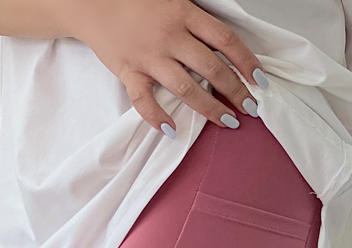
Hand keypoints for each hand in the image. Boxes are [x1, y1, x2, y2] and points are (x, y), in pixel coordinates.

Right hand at [65, 0, 266, 133]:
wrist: (91, 2)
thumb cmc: (136, 2)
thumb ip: (197, 19)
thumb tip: (226, 44)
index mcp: (183, 13)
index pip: (225, 40)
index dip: (247, 62)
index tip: (260, 81)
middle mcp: (169, 36)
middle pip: (211, 68)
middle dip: (235, 91)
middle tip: (250, 107)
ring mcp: (149, 56)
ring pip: (186, 88)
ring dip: (210, 109)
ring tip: (228, 122)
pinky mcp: (128, 71)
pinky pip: (144, 100)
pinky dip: (157, 117)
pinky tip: (172, 130)